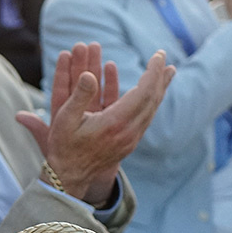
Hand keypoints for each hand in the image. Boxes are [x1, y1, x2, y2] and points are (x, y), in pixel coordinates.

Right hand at [16, 43, 173, 202]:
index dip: (152, 72)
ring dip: (159, 88)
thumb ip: (78, 96)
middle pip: (152, 99)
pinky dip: (152, 100)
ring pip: (152, 109)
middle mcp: (129, 132)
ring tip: (167, 72)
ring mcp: (131, 139)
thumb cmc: (64, 146)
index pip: (143, 93)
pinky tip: (152, 93)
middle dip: (159, 76)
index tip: (157, 55)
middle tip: (163, 57)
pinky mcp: (129, 142)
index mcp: (115, 123)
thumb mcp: (64, 119)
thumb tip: (89, 74)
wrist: (69, 176)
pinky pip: (146, 117)